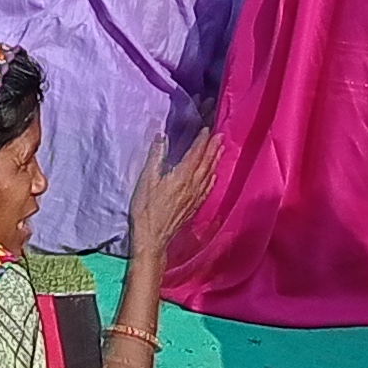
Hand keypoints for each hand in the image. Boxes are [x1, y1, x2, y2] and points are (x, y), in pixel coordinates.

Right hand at [130, 128, 217, 257]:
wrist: (152, 237)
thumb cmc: (146, 208)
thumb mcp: (147, 180)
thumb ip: (156, 157)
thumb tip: (162, 136)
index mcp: (182, 176)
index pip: (195, 154)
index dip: (201, 141)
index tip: (207, 130)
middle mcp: (192, 186)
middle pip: (205, 163)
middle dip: (213, 148)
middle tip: (220, 136)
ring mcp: (195, 197)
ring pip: (208, 175)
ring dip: (215, 161)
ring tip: (221, 150)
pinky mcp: (193, 207)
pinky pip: (207, 189)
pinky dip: (212, 179)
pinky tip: (213, 176)